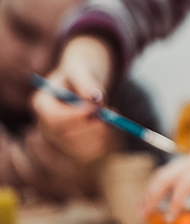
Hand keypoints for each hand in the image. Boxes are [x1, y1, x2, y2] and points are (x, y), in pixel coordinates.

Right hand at [32, 36, 115, 162]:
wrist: (82, 83)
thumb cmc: (79, 74)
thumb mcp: (81, 70)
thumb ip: (86, 82)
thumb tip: (96, 98)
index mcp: (42, 103)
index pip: (52, 118)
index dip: (74, 117)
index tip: (96, 110)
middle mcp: (46, 124)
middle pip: (65, 135)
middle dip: (90, 127)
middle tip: (111, 116)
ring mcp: (58, 138)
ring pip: (77, 147)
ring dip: (99, 135)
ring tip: (114, 117)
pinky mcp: (73, 147)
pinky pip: (87, 153)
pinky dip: (103, 143)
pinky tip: (112, 128)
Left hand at [140, 120, 189, 217]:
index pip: (171, 172)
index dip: (159, 186)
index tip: (152, 201)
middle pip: (161, 175)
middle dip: (148, 194)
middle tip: (141, 211)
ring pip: (164, 179)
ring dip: (153, 198)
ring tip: (146, 215)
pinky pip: (183, 187)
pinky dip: (175, 202)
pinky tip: (171, 215)